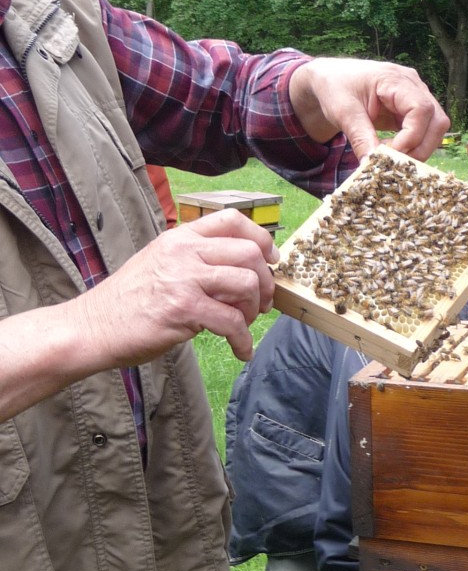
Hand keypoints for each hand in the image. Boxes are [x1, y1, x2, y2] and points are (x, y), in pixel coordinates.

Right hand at [0, 211, 277, 423]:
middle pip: (249, 253)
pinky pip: (232, 322)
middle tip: (262, 304)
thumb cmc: (130, 300)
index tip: (270, 260)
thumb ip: (199, 261)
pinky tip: (240, 350)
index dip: (261, 238)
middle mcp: (184, 252)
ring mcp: (183, 279)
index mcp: (181, 237)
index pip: (233, 219)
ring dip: (255, 310)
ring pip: (246, 284)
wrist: (93, 327)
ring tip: (245, 326)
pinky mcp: (182, 310)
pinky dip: (243, 340)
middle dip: (265, 282)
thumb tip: (243, 272)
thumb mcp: (162, 263)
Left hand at [289, 57, 449, 160]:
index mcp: (396, 79)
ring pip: (435, 129)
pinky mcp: (410, 111)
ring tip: (392, 159)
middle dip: (421, 147)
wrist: (330, 79)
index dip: (412, 136)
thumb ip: (360, 136)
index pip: (421, 109)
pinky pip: (423, 132)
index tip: (391, 154)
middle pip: (437, 121)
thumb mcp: (343, 112)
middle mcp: (413, 86)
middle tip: (396, 164)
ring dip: (419, 149)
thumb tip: (373, 164)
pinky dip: (413, 147)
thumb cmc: (335, 87)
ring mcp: (415, 98)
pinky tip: (392, 154)